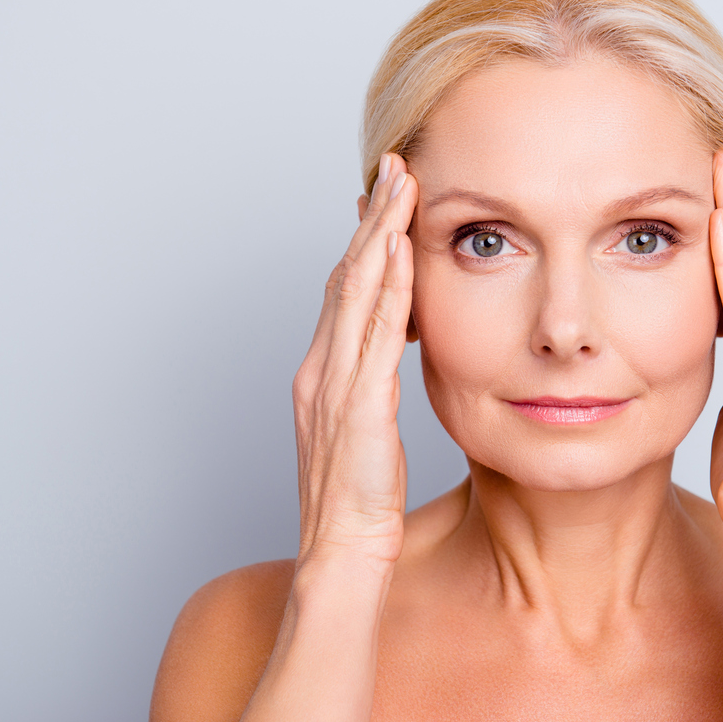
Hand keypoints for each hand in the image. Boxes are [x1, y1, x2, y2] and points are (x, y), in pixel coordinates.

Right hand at [291, 153, 416, 569]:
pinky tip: (401, 250)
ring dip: (380, 233)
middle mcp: (321, 369)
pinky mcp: (358, 406)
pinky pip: (375, 333)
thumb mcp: (362, 432)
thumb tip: (394, 352)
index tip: (384, 198)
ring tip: (401, 185)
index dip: (364, 241)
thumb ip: (370, 386)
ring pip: (357, 291)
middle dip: (371, 218)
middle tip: (393, 167)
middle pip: (346, 276)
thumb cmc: (354, 502)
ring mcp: (335, 385)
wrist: (340, 554)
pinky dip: (387, 286)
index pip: (343, 291)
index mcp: (322, 374)